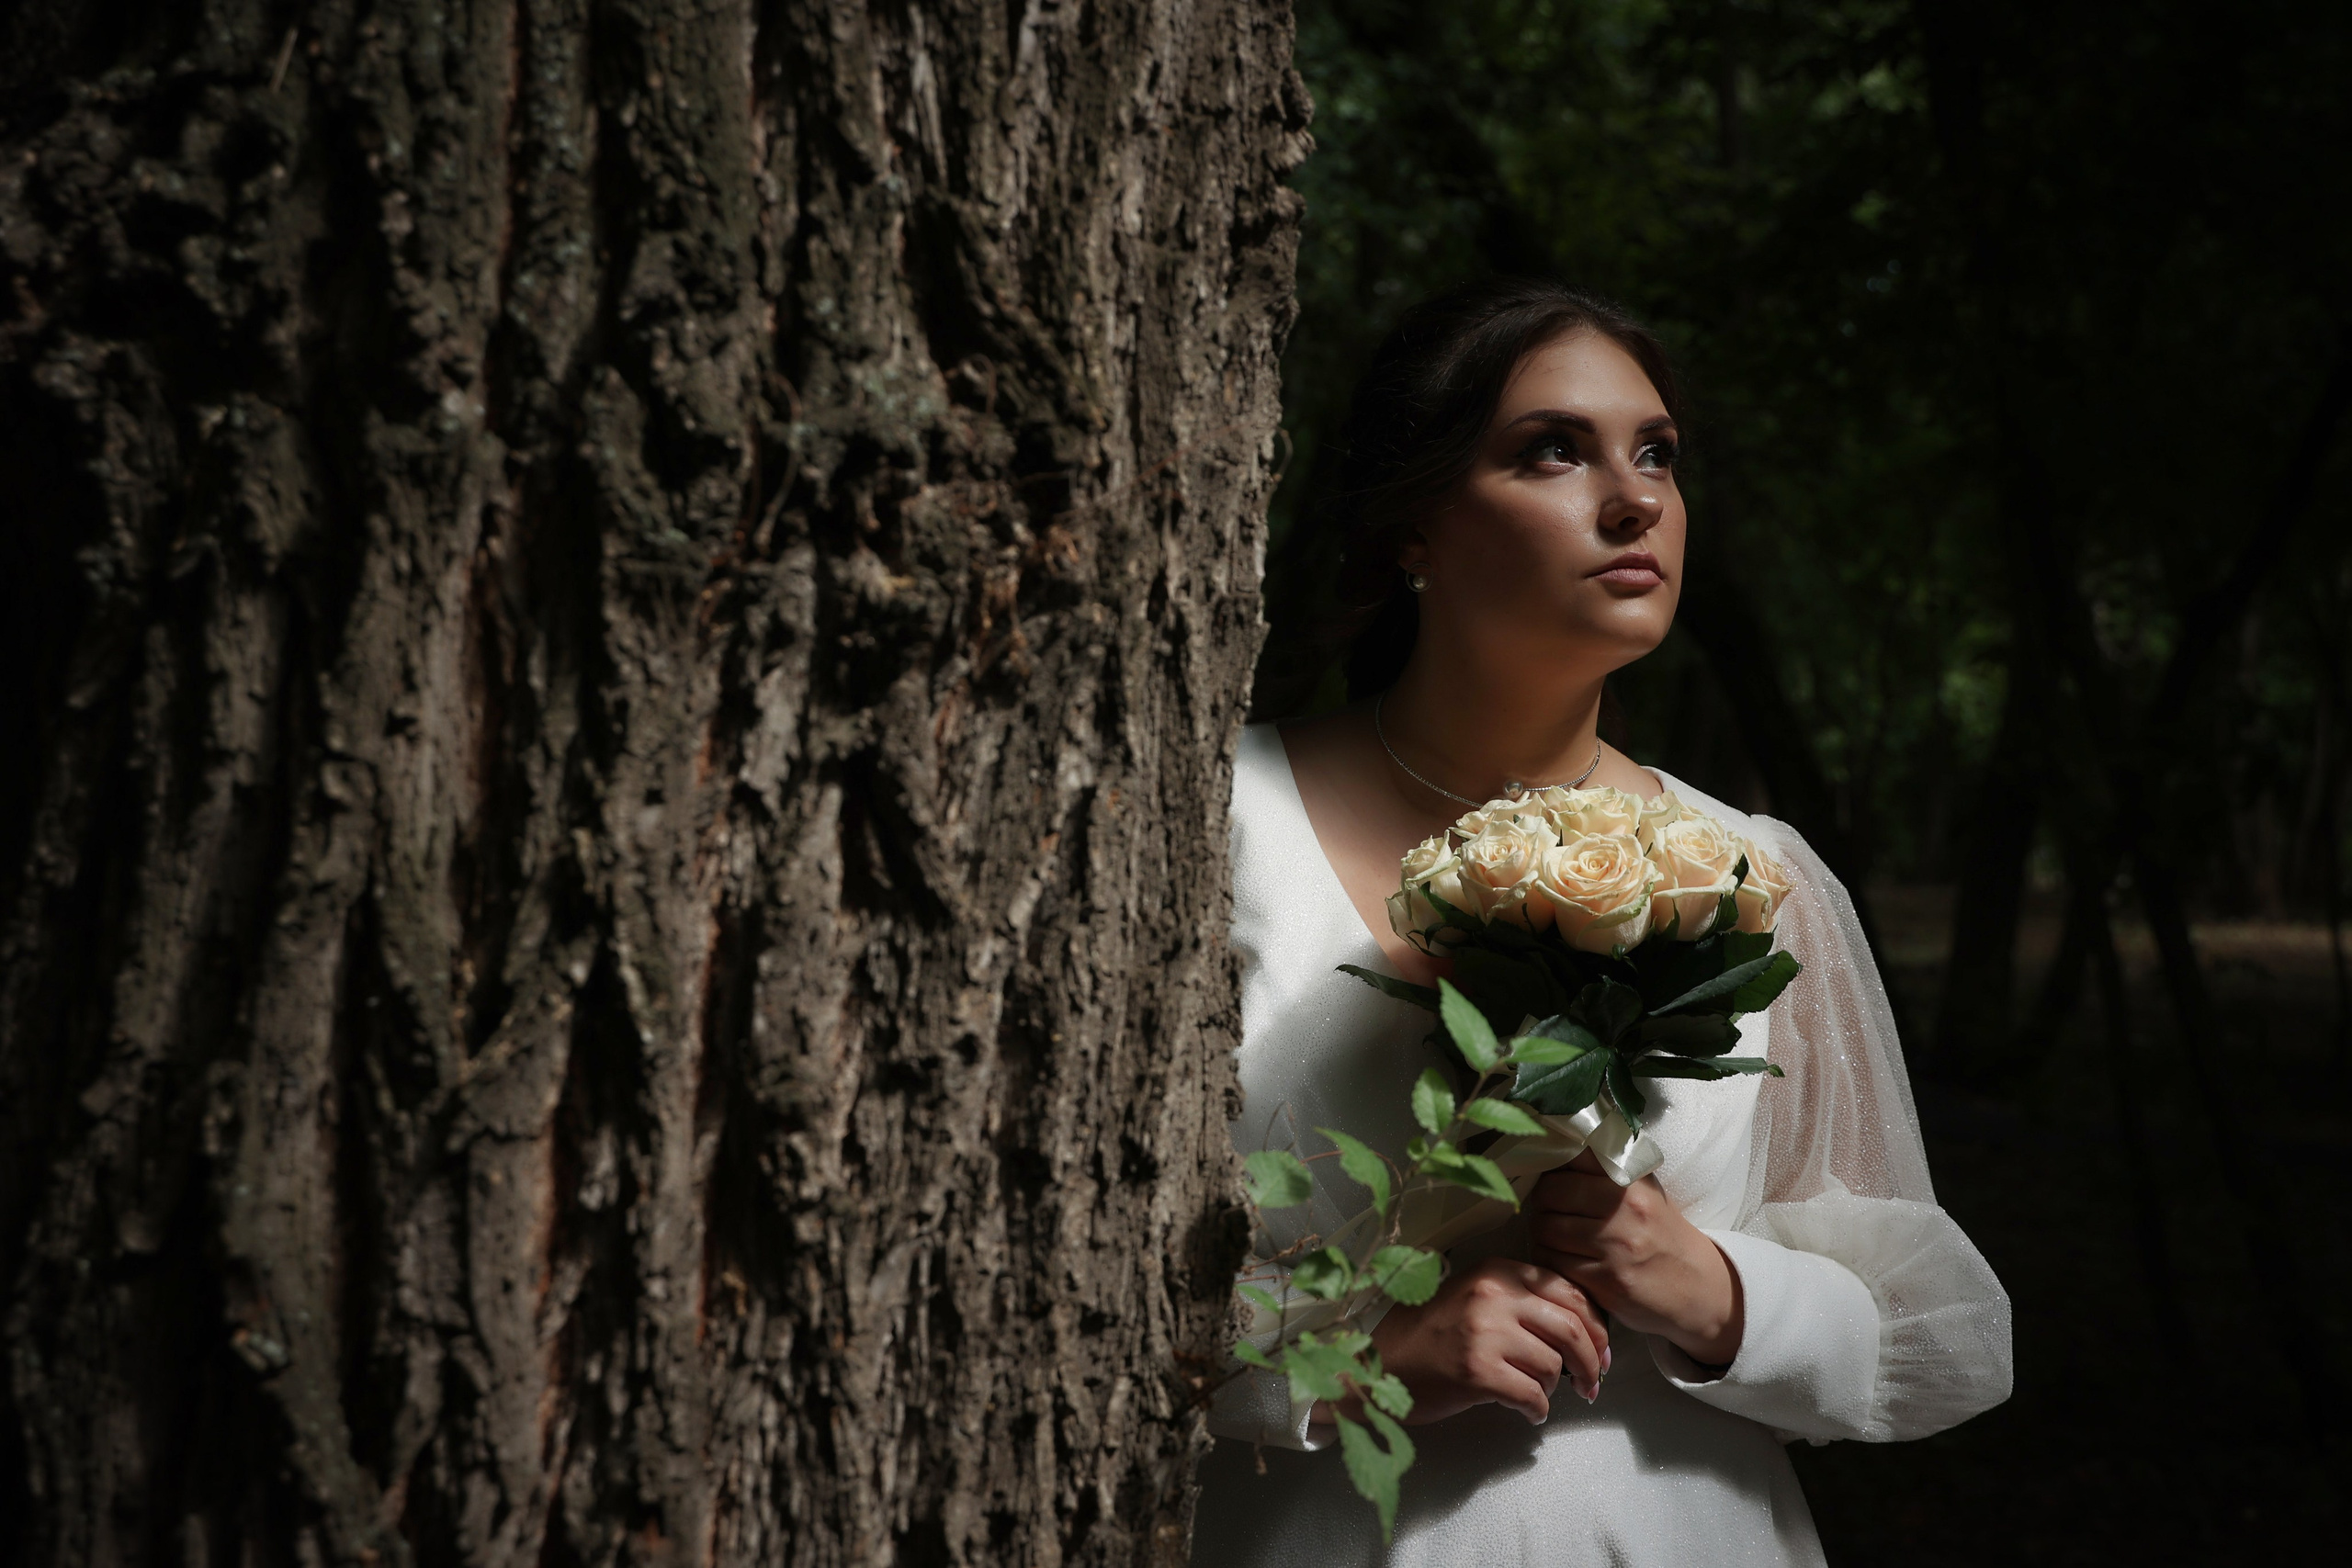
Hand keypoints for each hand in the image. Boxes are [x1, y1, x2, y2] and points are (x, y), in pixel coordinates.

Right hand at [1354, 1257, 1609, 1425]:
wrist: (1381, 1364)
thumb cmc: (1431, 1334)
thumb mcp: (1475, 1297)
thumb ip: (1521, 1300)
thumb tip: (1583, 1330)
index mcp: (1497, 1270)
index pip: (1569, 1291)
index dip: (1595, 1326)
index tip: (1603, 1351)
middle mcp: (1493, 1295)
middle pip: (1570, 1329)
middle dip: (1591, 1362)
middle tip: (1592, 1384)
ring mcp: (1485, 1332)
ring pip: (1552, 1366)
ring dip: (1553, 1387)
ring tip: (1534, 1392)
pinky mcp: (1478, 1371)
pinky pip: (1532, 1395)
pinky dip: (1536, 1409)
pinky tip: (1527, 1411)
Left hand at [1529, 1151, 1743, 1366]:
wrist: (1699, 1286)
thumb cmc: (1662, 1233)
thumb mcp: (1643, 1191)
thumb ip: (1605, 1168)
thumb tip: (1558, 1142)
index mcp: (1632, 1181)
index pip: (1574, 1155)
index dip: (1553, 1163)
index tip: (1549, 1171)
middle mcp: (1626, 1209)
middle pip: (1551, 1193)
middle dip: (1541, 1201)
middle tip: (1547, 1209)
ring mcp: (1616, 1247)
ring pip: (1546, 1229)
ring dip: (1540, 1233)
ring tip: (1551, 1235)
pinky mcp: (1607, 1281)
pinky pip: (1555, 1264)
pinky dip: (1549, 1261)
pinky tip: (1561, 1259)